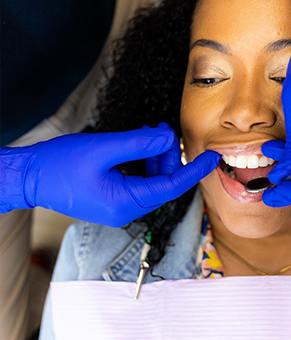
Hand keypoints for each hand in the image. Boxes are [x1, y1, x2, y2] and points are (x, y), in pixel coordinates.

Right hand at [0, 124, 219, 226]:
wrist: (29, 177)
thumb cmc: (59, 164)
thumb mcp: (104, 148)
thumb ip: (139, 143)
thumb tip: (168, 138)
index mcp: (126, 203)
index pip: (172, 187)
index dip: (194, 170)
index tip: (213, 157)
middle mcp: (126, 210)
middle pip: (163, 181)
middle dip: (168, 154)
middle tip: (163, 130)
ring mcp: (119, 206)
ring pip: (152, 180)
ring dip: (155, 156)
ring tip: (151, 133)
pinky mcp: (113, 199)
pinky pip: (139, 181)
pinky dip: (144, 162)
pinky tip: (140, 145)